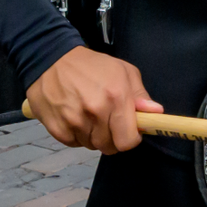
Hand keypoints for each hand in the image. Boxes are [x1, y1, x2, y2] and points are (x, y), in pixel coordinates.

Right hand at [26, 47, 161, 153]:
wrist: (51, 59)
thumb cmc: (92, 65)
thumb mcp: (123, 71)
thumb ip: (140, 94)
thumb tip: (155, 113)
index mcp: (116, 97)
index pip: (128, 141)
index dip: (131, 139)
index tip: (129, 132)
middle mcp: (95, 111)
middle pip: (109, 147)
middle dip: (112, 138)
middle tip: (108, 123)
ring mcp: (73, 121)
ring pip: (91, 146)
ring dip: (93, 136)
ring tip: (89, 117)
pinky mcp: (56, 127)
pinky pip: (73, 143)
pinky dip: (76, 135)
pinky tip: (75, 118)